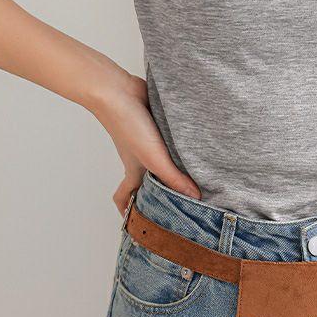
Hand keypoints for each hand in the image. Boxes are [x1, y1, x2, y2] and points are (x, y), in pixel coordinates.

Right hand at [90, 73, 202, 215]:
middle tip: (178, 199)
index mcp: (135, 170)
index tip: (138, 225)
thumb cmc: (128, 126)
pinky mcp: (156, 122)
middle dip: (159, 190)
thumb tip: (196, 198)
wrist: (120, 91)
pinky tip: (196, 141)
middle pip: (148, 179)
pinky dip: (178, 141)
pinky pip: (168, 137)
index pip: (125, 196)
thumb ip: (174, 178)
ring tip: (195, 172)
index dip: (128, 211)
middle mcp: (140, 157)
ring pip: (159, 157)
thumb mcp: (153, 157)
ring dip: (173, 164)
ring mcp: (148, 139)